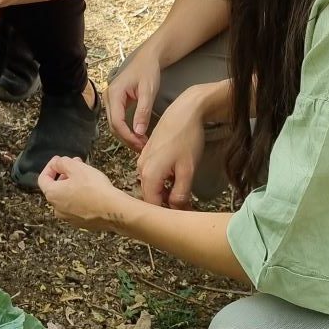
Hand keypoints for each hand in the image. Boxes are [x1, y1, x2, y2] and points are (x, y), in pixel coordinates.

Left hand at [38, 156, 129, 230]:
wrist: (113, 210)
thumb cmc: (93, 187)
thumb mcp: (76, 168)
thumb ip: (62, 163)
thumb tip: (57, 163)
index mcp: (52, 195)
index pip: (43, 179)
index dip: (50, 167)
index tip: (59, 159)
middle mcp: (56, 209)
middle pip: (56, 188)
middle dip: (64, 174)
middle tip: (76, 164)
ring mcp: (68, 218)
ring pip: (66, 198)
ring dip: (72, 185)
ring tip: (85, 176)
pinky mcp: (81, 223)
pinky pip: (76, 207)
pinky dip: (80, 197)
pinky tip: (92, 191)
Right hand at [105, 46, 161, 151]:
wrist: (147, 59)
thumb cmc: (148, 71)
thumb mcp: (148, 91)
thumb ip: (143, 111)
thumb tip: (139, 132)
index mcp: (114, 93)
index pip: (117, 121)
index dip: (128, 136)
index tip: (141, 144)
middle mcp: (108, 98)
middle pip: (113, 126)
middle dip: (127, 139)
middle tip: (143, 148)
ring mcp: (110, 101)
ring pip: (115, 125)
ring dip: (127, 136)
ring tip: (141, 144)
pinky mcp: (115, 103)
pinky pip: (118, 120)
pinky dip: (127, 129)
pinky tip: (138, 135)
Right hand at [136, 88, 208, 209]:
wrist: (184, 111)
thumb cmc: (187, 139)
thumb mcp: (187, 170)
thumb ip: (180, 194)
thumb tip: (176, 211)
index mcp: (149, 175)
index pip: (152, 205)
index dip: (166, 214)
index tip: (182, 217)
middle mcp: (141, 169)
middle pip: (150, 196)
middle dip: (166, 204)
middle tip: (186, 207)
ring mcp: (143, 160)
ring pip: (152, 185)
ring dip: (165, 192)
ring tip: (184, 195)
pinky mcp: (147, 153)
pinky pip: (152, 174)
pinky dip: (163, 181)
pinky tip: (177, 179)